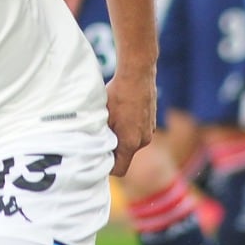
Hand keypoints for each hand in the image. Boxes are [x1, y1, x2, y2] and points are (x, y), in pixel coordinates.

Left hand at [105, 63, 156, 177]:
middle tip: (101, 135)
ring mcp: (150, 131)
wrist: (137, 74)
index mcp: (130, 143)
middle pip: (126, 156)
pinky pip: (139, 132)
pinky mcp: (152, 122)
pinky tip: (123, 113)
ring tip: (113, 120)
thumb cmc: (117, 94)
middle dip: (114, 149)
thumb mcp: (103, 116)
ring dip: (122, 137)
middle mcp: (143, 140)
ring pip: (132, 143)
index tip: (98, 157)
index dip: (108, 167)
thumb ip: (100, 136)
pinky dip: (130, 128)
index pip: (120, 170)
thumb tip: (93, 148)